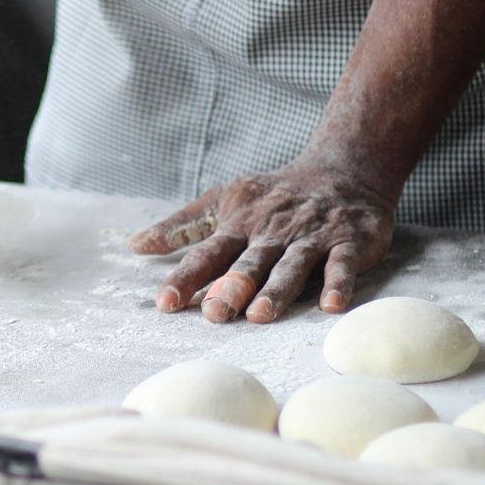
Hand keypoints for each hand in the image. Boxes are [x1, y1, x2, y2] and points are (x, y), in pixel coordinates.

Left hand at [128, 158, 394, 322]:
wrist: (344, 169)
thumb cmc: (274, 194)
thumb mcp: (224, 200)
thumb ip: (183, 226)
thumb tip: (135, 245)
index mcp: (240, 223)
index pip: (208, 253)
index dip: (186, 277)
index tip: (165, 303)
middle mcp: (273, 231)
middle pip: (249, 262)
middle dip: (231, 287)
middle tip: (214, 313)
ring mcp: (312, 236)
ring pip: (291, 265)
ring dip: (277, 289)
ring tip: (261, 315)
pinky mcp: (349, 241)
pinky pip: (343, 263)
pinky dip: (339, 282)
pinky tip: (331, 304)